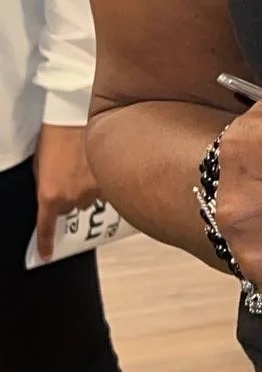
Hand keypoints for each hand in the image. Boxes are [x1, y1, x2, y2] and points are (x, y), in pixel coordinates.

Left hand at [34, 124, 99, 260]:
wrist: (75, 115)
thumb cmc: (55, 135)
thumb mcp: (40, 165)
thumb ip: (46, 186)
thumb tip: (52, 196)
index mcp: (50, 196)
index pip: (46, 229)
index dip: (45, 244)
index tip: (45, 256)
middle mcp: (73, 198)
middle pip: (72, 208)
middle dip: (70, 195)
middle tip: (69, 175)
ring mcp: (94, 190)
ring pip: (91, 198)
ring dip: (88, 186)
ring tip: (84, 164)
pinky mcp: (111, 180)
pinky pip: (108, 187)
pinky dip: (103, 178)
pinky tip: (98, 163)